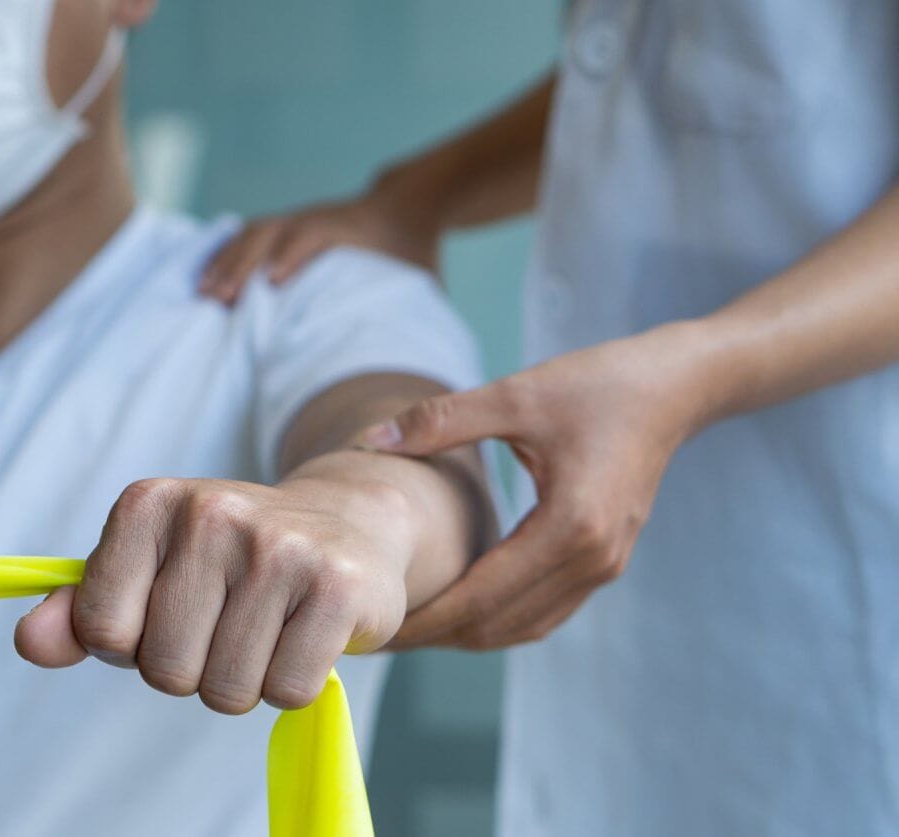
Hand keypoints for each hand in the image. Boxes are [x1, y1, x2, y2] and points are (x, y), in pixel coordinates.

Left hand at [15, 475, 415, 713]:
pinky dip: (292, 684)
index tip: (163, 613)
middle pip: (166, 670)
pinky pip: (288, 691)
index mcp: (148, 503)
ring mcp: (279, 547)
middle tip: (224, 624)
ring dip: (242, 681)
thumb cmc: (226, 561)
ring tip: (263, 629)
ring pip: (227, 690)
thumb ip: (80, 611)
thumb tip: (29, 642)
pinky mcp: (337, 585)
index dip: (130, 645)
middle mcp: (211, 512)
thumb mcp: (145, 569)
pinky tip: (301, 634)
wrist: (347, 524)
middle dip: (191, 669)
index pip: (101, 630)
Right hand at [199, 173, 441, 303]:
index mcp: (350, 228)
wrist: (408, 205)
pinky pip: (247, 237)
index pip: (315, 234)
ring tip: (203, 293)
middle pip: (272, 233)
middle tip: (220, 297)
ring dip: (227, 262)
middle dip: (244, 263)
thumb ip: (411, 307)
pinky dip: (225, 255)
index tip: (272, 281)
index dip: (293, 254)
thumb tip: (408, 355)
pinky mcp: (285, 226)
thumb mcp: (422, 277)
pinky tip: (205, 278)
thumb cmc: (414, 251)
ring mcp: (297, 219)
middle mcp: (316, 218)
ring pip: (254, 234)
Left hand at [367, 323, 715, 649]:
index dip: (424, 620)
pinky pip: (543, 611)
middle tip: (377, 635)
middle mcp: (592, 560)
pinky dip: (496, 620)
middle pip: (498, 626)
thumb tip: (369, 439)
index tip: (376, 630)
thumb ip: (442, 420)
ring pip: (522, 627)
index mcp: (570, 527)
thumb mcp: (516, 394)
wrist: (673, 388)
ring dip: (464, 635)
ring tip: (408, 628)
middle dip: (435, 636)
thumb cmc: (597, 385)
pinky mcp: (604, 562)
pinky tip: (456, 608)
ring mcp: (603, 567)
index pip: (481, 598)